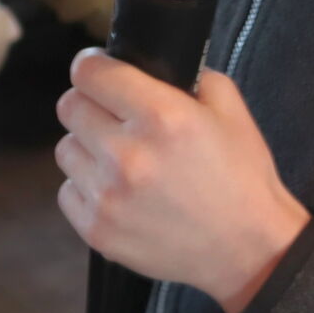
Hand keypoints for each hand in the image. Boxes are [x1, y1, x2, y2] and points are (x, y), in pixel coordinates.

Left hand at [56, 52, 309, 312]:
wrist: (247, 248)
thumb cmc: (242, 176)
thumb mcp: (231, 110)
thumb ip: (191, 77)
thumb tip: (153, 67)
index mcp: (161, 116)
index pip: (90, 73)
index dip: (92, 65)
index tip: (99, 68)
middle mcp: (127, 154)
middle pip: (70, 107)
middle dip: (91, 104)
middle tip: (114, 115)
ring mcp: (108, 196)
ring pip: (66, 149)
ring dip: (88, 147)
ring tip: (121, 159)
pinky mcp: (97, 230)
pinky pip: (67, 192)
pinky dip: (87, 187)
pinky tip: (119, 191)